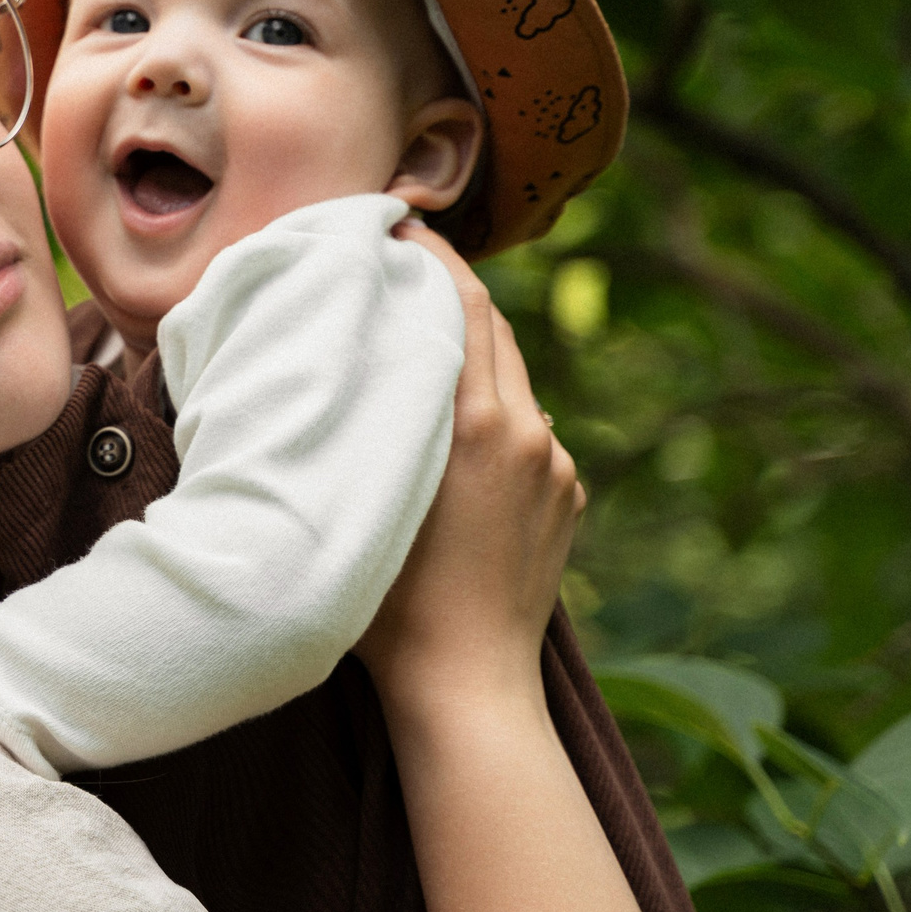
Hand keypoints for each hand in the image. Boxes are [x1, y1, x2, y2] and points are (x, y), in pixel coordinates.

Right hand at [358, 224, 583, 718]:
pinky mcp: (569, 494)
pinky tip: (449, 439)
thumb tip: (341, 365)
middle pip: (492, 329)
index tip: (398, 225)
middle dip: (447, 294)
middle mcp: (529, 431)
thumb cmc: (386, 608)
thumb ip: (364, 423)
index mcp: (477, 422)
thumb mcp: (359, 497)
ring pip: (511, 381)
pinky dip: (491, 414)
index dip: (433, 255)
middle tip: (396, 269)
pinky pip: (528, 431)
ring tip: (415, 354)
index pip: (463, 303)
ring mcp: (557, 465)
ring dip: (468, 358)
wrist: (468, 686)